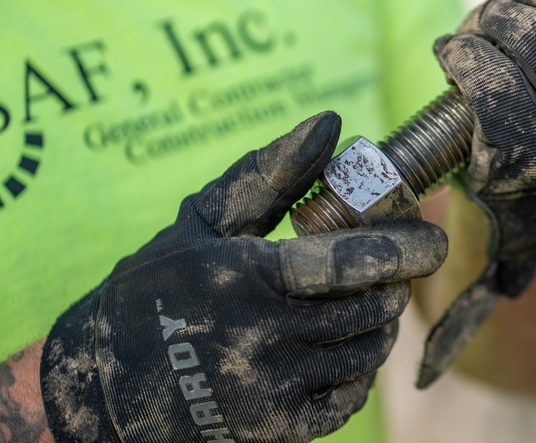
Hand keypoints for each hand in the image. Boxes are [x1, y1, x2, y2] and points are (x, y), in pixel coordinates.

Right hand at [40, 112, 446, 442]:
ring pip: (368, 350)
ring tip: (364, 299)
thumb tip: (331, 124)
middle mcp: (265, 337)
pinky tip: (340, 344)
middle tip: (387, 265)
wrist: (102, 386)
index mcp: (249, 277)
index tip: (433, 238)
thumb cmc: (156, 289)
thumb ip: (270, 173)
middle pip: (371, 306)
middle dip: (392, 281)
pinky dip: (359, 366)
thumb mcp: (204, 223)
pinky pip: (351, 394)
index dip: (403, 248)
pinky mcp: (280, 428)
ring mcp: (274, 389)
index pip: (350, 262)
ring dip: (380, 320)